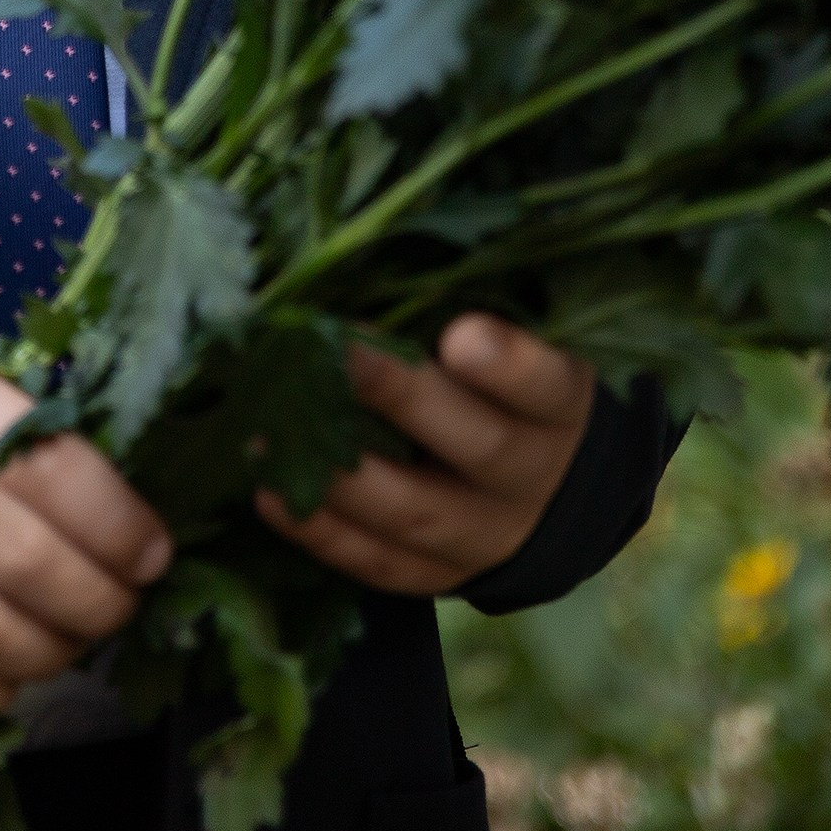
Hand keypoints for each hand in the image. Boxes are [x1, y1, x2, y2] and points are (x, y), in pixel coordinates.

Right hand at [0, 354, 173, 717]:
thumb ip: (41, 452)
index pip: (54, 471)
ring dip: (51, 653)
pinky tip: (5, 669)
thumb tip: (142, 537)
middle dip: (97, 603)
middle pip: (28, 564)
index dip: (120, 528)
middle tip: (117, 609)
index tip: (152, 555)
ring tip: (65, 641)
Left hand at [255, 315, 594, 595]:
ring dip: (342, 477)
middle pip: (479, 447)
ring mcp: (486, 536)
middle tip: (340, 355)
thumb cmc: (511, 389)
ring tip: (270, 435)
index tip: (462, 335)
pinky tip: (270, 496)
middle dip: (404, 400)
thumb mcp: (519, 346)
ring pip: (418, 514)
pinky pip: (382, 564)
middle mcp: (530, 477)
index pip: (547, 386)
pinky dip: (323, 534)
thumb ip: (464, 313)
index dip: (510, 365)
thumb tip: (368, 256)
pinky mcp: (440, 574)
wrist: (548, 492)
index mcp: (560, 408)